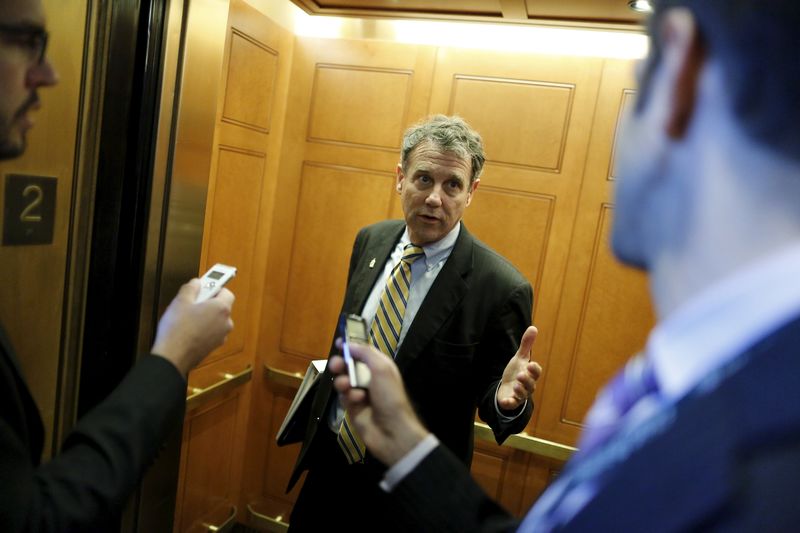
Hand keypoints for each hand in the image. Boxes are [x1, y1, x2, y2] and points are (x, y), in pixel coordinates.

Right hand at [151, 278, 234, 377]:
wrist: (173, 357)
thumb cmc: (178, 329)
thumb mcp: (180, 301)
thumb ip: (191, 288)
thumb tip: (196, 283)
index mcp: (221, 309)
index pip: (226, 292)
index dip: (215, 288)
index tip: (205, 286)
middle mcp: (226, 323)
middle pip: (221, 307)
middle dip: (208, 303)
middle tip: (193, 302)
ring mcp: (221, 336)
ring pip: (216, 321)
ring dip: (206, 317)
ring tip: (188, 317)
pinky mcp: (213, 347)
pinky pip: (211, 332)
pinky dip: (203, 329)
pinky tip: (188, 330)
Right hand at [330, 341, 429, 466]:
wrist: (392, 431)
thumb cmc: (390, 396)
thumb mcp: (382, 369)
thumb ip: (366, 353)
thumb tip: (350, 345)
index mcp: (380, 367)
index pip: (362, 352)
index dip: (351, 347)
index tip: (339, 343)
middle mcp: (370, 378)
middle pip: (349, 365)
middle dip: (341, 364)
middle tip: (336, 365)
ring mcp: (360, 393)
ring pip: (343, 381)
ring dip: (343, 382)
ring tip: (347, 386)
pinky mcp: (352, 407)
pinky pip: (342, 397)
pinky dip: (348, 397)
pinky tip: (356, 401)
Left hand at [497, 326, 541, 411]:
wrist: (506, 388)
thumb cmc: (515, 372)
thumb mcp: (520, 358)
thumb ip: (526, 345)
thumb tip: (533, 327)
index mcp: (530, 375)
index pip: (536, 373)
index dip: (534, 370)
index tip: (530, 364)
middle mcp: (527, 386)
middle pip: (531, 384)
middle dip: (527, 380)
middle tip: (521, 375)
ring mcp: (520, 395)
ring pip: (523, 395)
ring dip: (520, 390)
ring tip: (516, 384)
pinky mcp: (511, 402)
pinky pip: (512, 405)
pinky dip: (510, 403)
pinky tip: (506, 400)